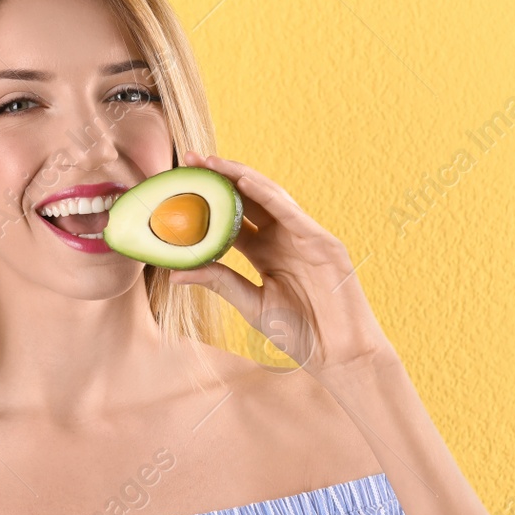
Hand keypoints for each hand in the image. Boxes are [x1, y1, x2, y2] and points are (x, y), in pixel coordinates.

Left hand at [167, 151, 399, 373]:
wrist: (340, 355)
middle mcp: (284, 239)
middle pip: (249, 200)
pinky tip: (245, 182)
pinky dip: (269, 196)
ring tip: (213, 162)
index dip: (209, 201)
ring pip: (270, 198)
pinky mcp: (324, 243)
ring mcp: (305, 238)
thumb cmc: (300, 334)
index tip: (181, 184)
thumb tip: (174, 272)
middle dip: (221, 177)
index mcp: (265, 253)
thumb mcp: (251, 304)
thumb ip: (220, 282)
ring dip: (242, 177)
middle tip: (191, 159)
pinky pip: (293, 213)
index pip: (233, 218)